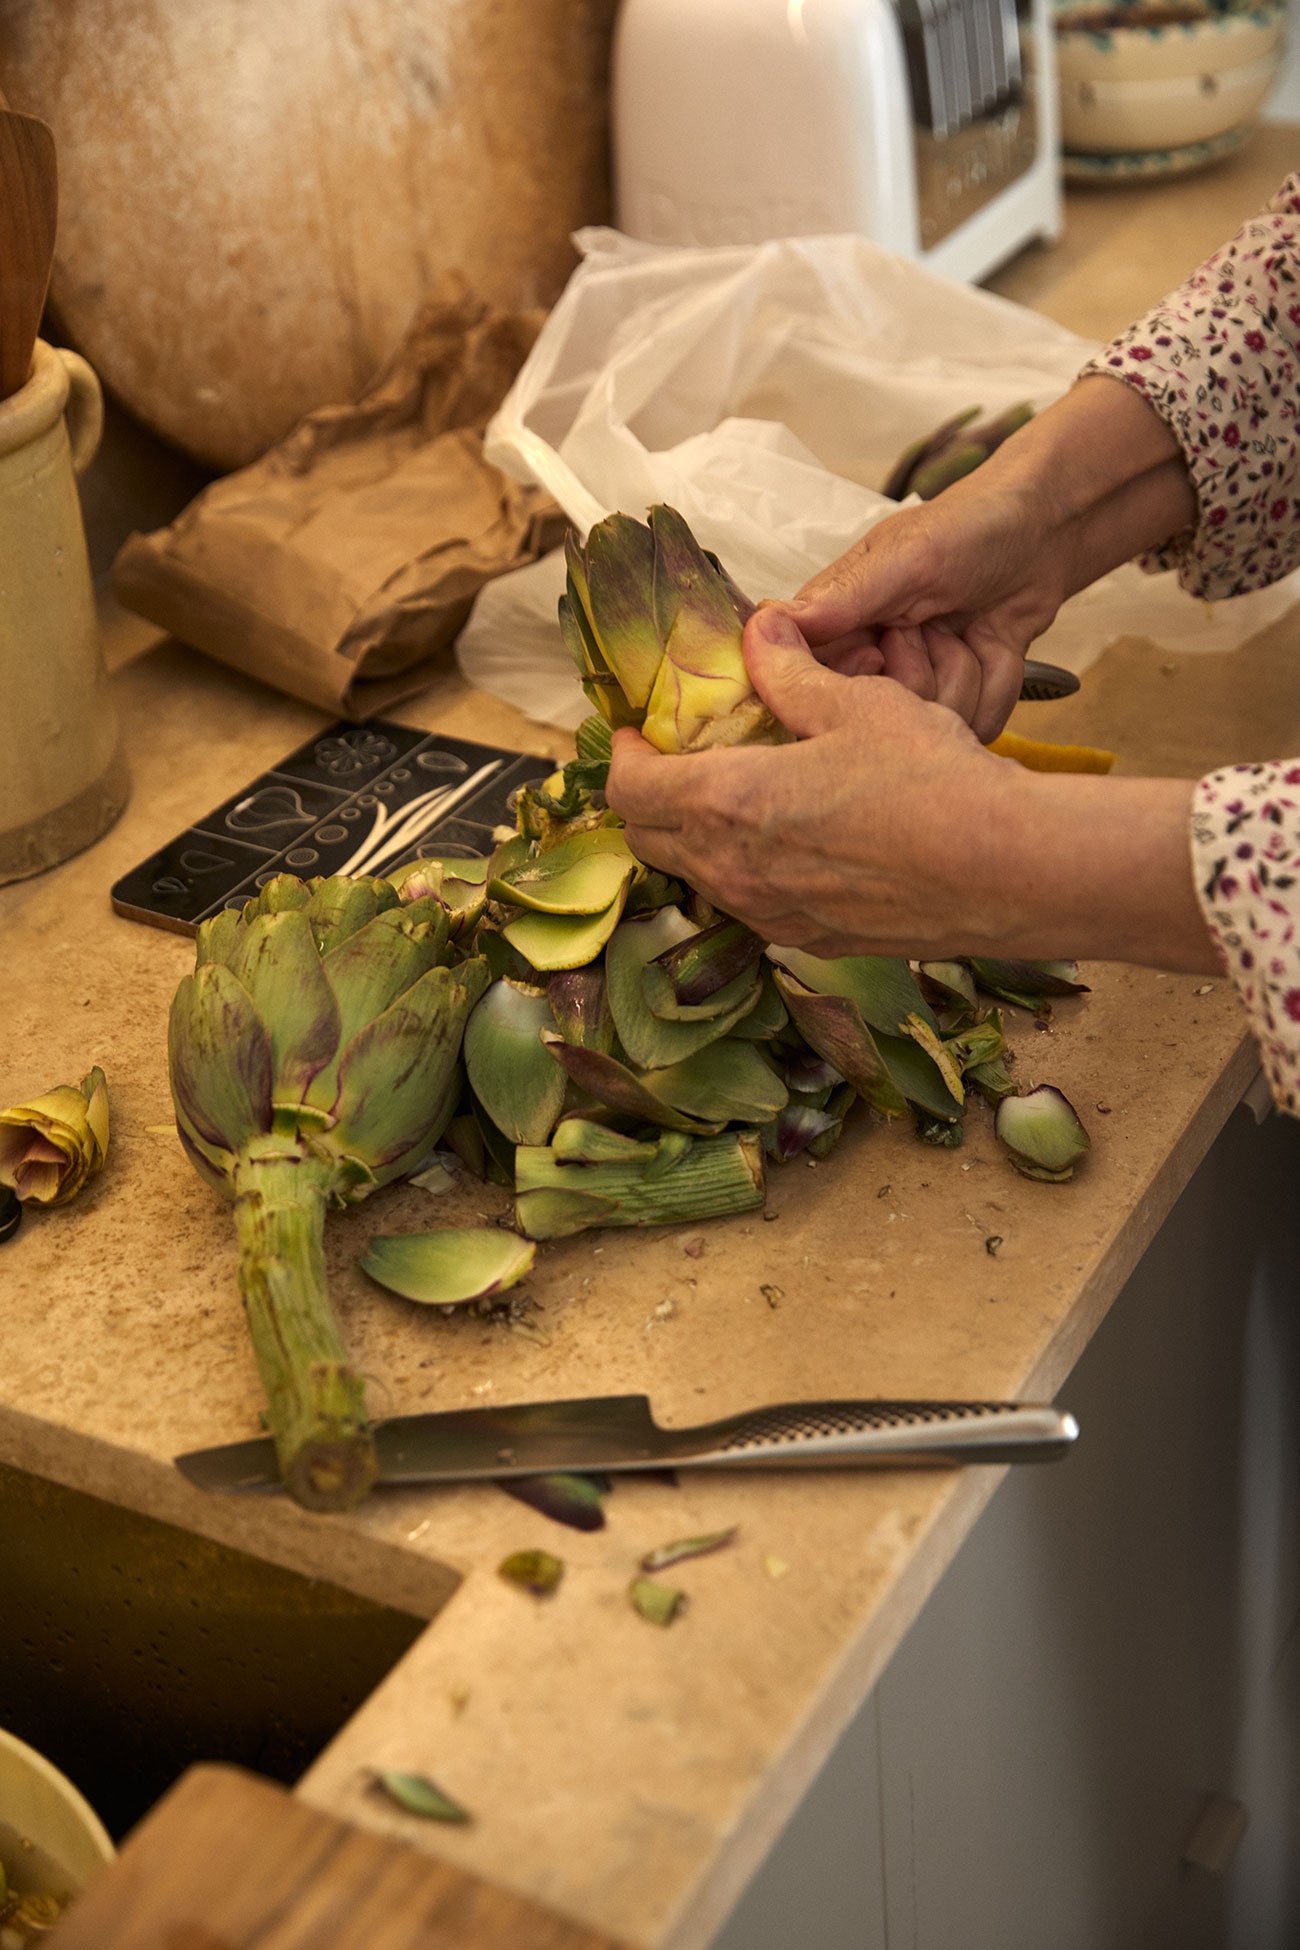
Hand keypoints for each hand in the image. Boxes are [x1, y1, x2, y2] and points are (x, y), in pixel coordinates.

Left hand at [606, 608, 1218, 973]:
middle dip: (651, 798)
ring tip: (739, 795)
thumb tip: (758, 634)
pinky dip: (747, 871)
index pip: (628, 791)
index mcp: (727, 803)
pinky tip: (792, 840)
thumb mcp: (858, 703)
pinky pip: (751, 906)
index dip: (622, 757)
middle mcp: (733, 871)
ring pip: (699, 878)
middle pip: (649, 841)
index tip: (638, 733)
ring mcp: (770, 914)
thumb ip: (792, 674)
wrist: (1005, 870)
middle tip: (680, 760)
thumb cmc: (932, 781)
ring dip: (699, 837)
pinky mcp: (810, 940)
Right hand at [779, 474, 1070, 742]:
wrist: (1042, 533)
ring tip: (968, 630)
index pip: (814, 686)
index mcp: (837, 625)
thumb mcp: (904, 557)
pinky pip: (975, 727)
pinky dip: (996, 685)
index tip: (885, 646)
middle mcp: (870, 663)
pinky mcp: (964, 701)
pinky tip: (993, 648)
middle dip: (921, 674)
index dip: (857, 680)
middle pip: (881, 719)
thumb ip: (840, 598)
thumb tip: (764, 623)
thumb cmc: (968, 528)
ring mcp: (918, 687)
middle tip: (936, 624)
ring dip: (965, 673)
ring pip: (932, 728)